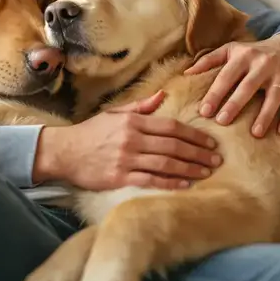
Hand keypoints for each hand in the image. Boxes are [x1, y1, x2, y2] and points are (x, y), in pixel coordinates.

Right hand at [33, 91, 221, 190]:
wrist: (64, 152)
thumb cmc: (90, 133)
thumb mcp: (114, 113)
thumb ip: (141, 107)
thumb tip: (163, 95)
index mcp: (133, 121)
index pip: (171, 126)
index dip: (193, 134)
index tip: (210, 142)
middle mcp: (132, 139)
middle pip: (173, 146)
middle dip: (198, 153)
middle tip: (216, 159)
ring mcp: (126, 159)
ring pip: (165, 164)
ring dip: (189, 168)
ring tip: (206, 172)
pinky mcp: (119, 177)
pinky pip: (150, 180)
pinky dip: (170, 182)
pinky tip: (185, 185)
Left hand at [184, 33, 279, 137]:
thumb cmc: (256, 52)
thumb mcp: (233, 49)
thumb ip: (209, 60)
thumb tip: (186, 73)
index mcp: (244, 56)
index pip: (227, 76)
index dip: (215, 93)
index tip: (204, 111)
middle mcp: (263, 64)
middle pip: (248, 86)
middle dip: (235, 104)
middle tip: (222, 122)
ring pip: (274, 97)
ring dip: (265, 115)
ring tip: (255, 133)